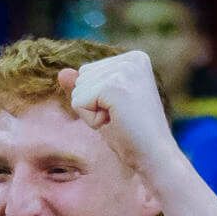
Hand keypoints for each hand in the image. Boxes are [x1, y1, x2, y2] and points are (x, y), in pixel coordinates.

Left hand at [59, 51, 180, 179]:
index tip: (123, 112)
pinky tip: (115, 123)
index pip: (89, 72)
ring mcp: (124, 70)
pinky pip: (79, 102)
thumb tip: (61, 72)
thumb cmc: (132, 136)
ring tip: (120, 121)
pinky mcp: (114, 86)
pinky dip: (92, 120)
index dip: (98, 99)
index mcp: (135, 58)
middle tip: (121, 119)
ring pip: (78, 90)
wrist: (154, 157)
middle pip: (82, 78)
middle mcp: (131, 59)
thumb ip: (84, 86)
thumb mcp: (104, 107)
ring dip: (93, 113)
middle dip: (94, 105)